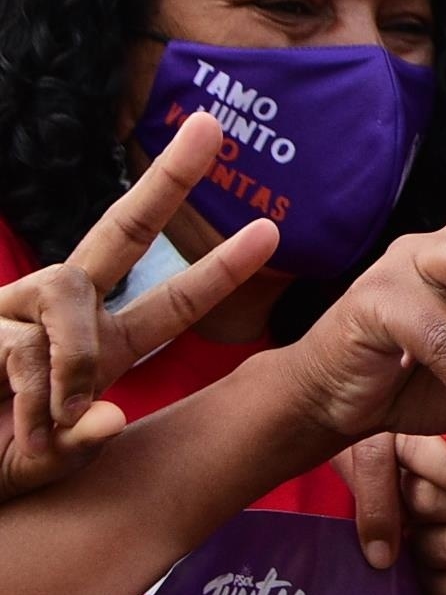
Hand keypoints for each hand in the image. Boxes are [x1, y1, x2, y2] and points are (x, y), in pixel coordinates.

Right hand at [1, 113, 277, 499]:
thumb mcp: (40, 468)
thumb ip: (77, 449)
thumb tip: (111, 416)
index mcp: (99, 347)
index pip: (173, 302)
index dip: (220, 269)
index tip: (271, 229)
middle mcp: (62, 314)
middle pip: (122, 230)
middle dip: (169, 180)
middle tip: (211, 125)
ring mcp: (16, 309)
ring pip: (70, 288)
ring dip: (76, 357)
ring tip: (51, 415)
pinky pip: (25, 339)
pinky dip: (33, 388)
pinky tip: (21, 420)